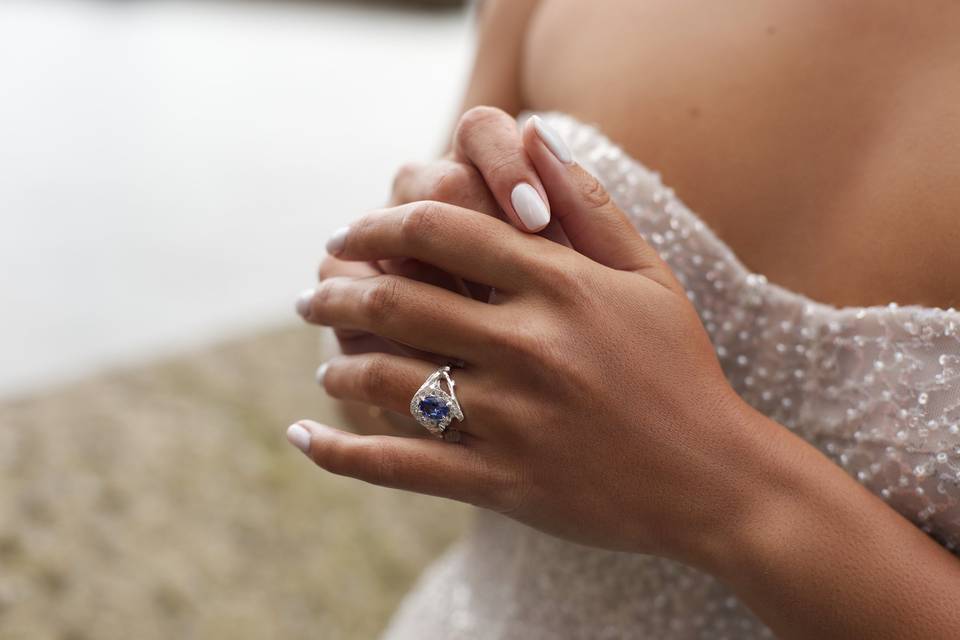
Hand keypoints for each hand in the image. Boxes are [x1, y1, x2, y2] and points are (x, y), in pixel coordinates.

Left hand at [290, 114, 768, 563]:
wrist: (717, 480)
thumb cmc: (681, 369)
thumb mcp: (650, 276)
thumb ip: (589, 206)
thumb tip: (538, 136)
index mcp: (560, 286)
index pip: (440, 230)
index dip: (377, 224)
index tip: (347, 234)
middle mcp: (529, 345)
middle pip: (396, 299)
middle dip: (335, 290)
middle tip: (310, 293)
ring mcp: (513, 417)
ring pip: (388, 378)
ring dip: (338, 363)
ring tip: (324, 361)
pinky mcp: (503, 481)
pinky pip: (399, 465)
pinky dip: (340, 451)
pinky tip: (303, 438)